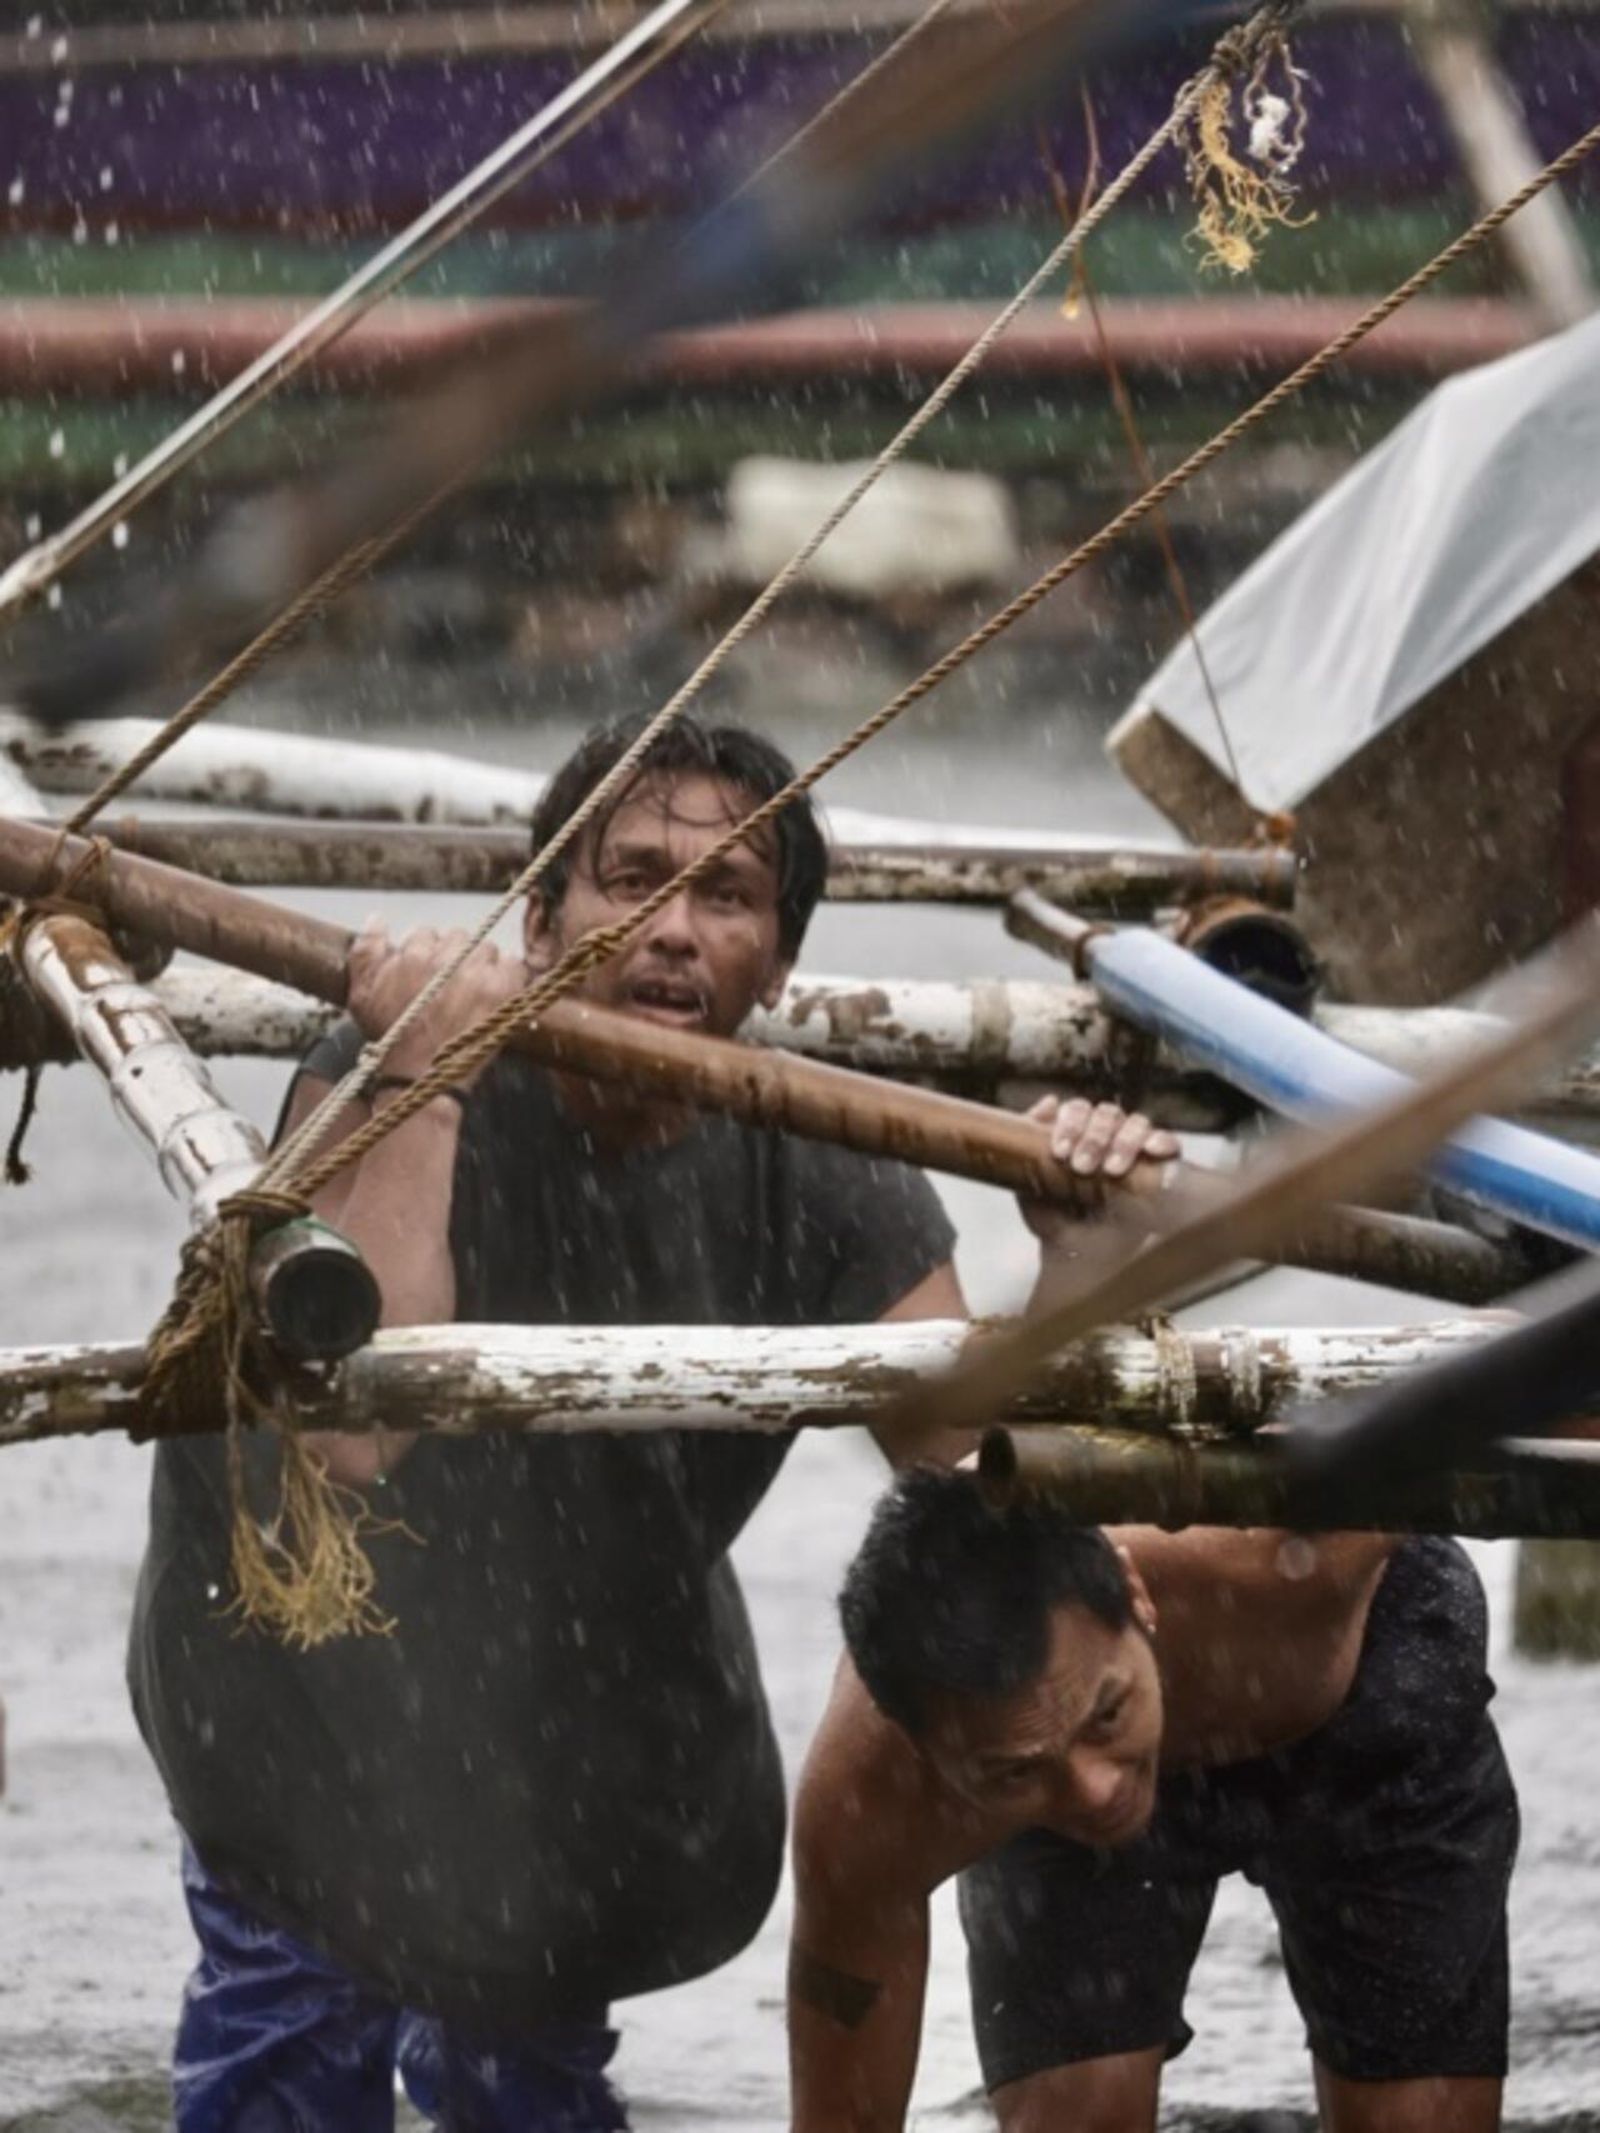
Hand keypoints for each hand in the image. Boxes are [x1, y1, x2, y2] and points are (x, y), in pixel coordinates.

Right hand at [346, 921, 529, 1087]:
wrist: (421, 1079)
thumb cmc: (390, 1040)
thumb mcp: (361, 995)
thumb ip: (365, 951)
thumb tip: (377, 919)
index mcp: (412, 955)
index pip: (425, 933)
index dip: (427, 953)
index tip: (428, 973)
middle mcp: (444, 959)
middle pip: (457, 938)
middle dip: (453, 956)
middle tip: (450, 983)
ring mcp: (476, 974)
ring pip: (485, 948)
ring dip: (481, 964)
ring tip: (473, 990)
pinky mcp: (501, 991)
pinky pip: (514, 964)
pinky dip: (509, 975)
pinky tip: (497, 992)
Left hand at [1019, 1095, 1179, 1244]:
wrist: (1085, 1260)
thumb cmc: (1059, 1221)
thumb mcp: (1033, 1192)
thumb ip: (1026, 1153)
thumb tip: (1046, 1105)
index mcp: (1079, 1134)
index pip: (1078, 1110)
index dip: (1069, 1123)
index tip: (1059, 1152)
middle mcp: (1110, 1135)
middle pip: (1106, 1113)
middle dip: (1092, 1137)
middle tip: (1081, 1167)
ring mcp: (1138, 1148)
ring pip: (1136, 1123)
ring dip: (1123, 1141)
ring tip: (1112, 1170)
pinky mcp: (1164, 1166)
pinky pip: (1169, 1143)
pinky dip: (1161, 1141)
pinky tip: (1152, 1150)